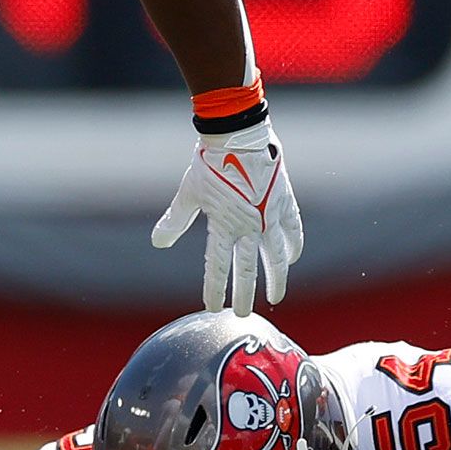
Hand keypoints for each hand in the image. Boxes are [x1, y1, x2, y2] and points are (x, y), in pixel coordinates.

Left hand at [153, 114, 302, 313]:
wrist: (238, 135)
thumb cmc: (209, 163)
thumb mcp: (189, 192)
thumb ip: (175, 220)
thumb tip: (157, 242)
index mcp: (222, 225)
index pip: (217, 267)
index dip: (215, 289)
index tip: (213, 308)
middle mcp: (248, 226)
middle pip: (248, 270)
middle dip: (245, 294)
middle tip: (243, 314)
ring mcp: (269, 216)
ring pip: (276, 257)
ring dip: (276, 278)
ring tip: (276, 296)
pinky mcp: (284, 202)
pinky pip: (293, 231)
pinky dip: (294, 246)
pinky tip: (293, 257)